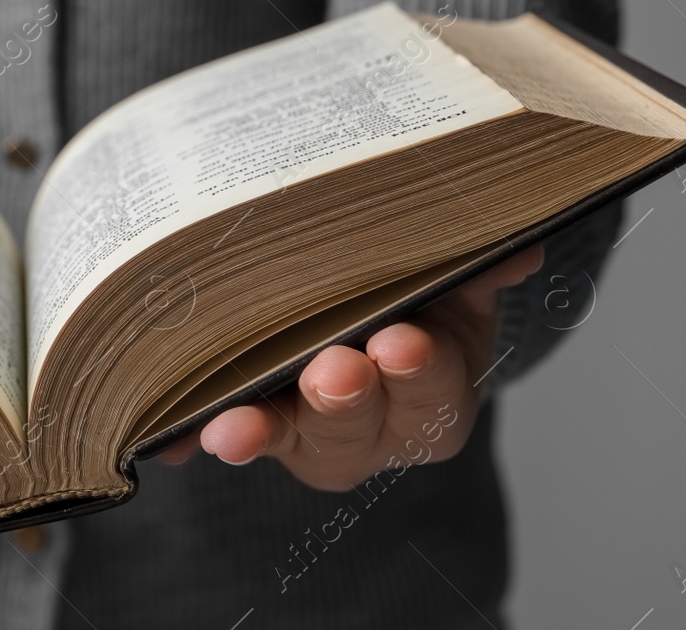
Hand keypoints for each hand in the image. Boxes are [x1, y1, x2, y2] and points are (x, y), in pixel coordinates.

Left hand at [157, 245, 543, 488]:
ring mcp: (308, 433)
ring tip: (231, 427)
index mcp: (435, 394)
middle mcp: (373, 428)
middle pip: (356, 425)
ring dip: (260, 430)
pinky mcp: (253, 426)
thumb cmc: (417, 297)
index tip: (399, 345)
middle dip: (342, 399)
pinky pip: (225, 435)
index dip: (417, 372)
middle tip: (329, 370)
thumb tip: (518, 246)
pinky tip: (168, 440)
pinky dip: (193, 437)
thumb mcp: (455, 281)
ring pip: (288, 436)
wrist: (368, 311)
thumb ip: (478, 266)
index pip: (432, 392)